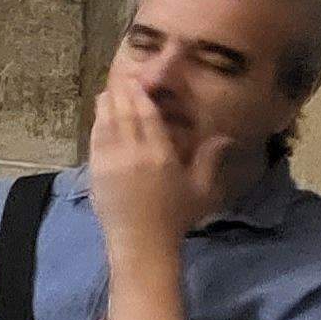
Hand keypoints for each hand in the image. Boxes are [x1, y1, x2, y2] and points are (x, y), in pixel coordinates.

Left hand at [86, 82, 230, 249]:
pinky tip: (99, 116)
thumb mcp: (201, 189)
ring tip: (109, 90)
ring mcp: (111, 161)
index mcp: (160, 155)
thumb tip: (226, 136)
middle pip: (124, 114)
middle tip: (121, 77)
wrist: (141, 242)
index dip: (141, 95)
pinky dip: (97, 123)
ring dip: (107, 104)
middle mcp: (133, 154)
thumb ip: (210, 160)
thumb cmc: (175, 217)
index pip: (147, 116)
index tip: (138, 80)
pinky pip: (95, 140)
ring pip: (106, 123)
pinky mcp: (96, 171)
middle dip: (122, 94)